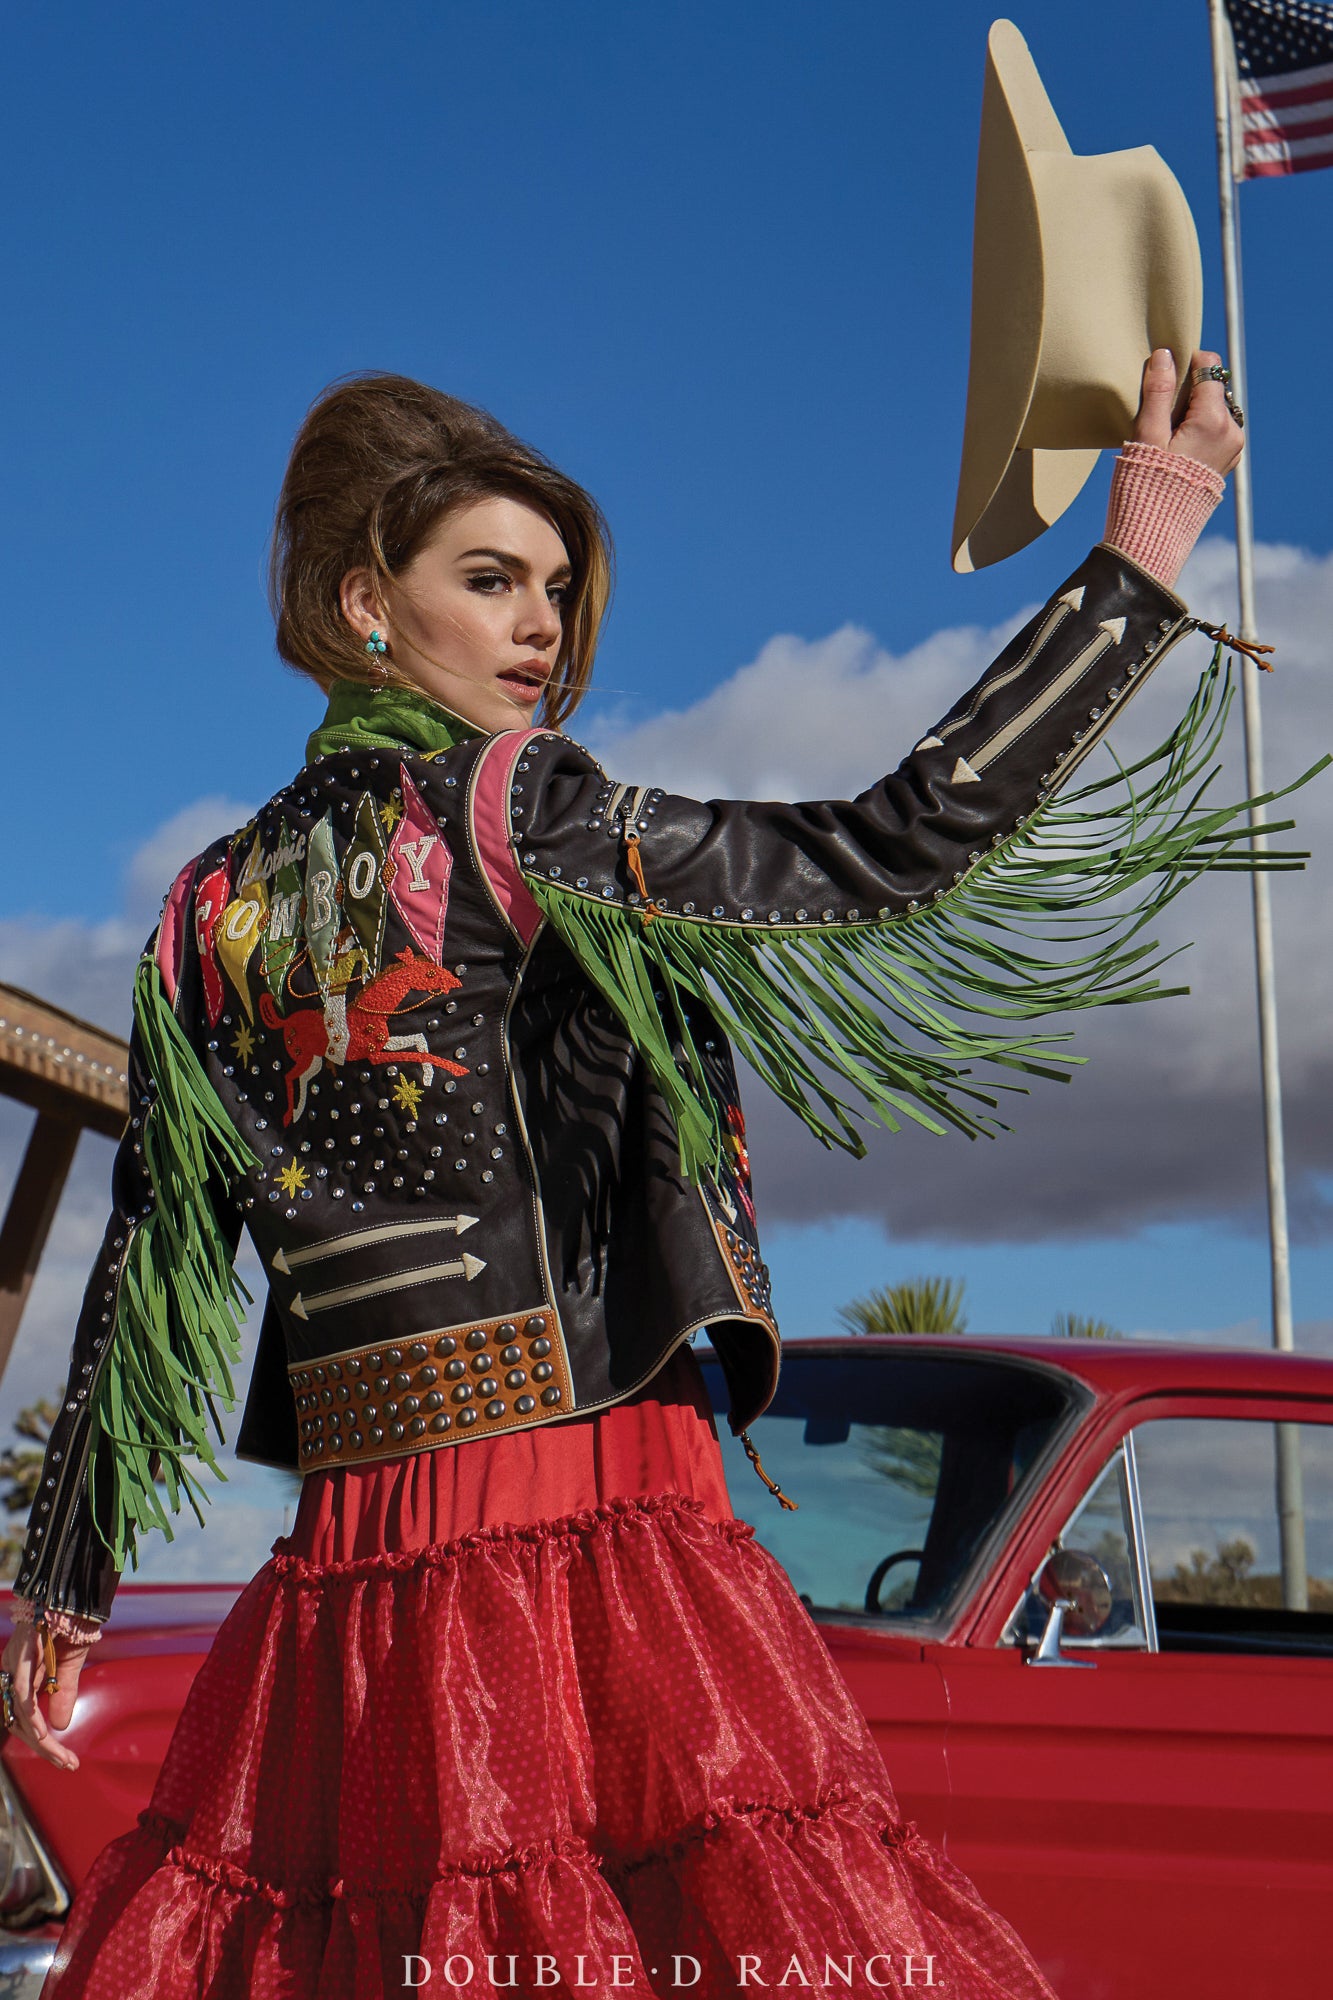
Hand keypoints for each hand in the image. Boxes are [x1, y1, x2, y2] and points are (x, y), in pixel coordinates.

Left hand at [1, 1624, 92, 1770]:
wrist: (72, 1595)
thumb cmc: (69, 1624)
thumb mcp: (69, 1667)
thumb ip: (64, 1694)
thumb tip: (60, 1727)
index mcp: (20, 1676)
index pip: (24, 1720)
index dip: (42, 1743)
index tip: (65, 1760)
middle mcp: (11, 1674)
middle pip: (19, 1723)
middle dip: (44, 1748)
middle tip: (67, 1764)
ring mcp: (13, 1666)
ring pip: (19, 1715)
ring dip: (40, 1740)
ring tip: (60, 1755)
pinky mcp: (20, 1657)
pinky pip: (21, 1693)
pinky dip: (31, 1716)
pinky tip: (44, 1733)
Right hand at [1131, 347, 1244, 477]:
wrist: (1153, 535)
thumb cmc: (1145, 486)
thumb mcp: (1147, 435)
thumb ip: (1159, 392)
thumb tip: (1165, 354)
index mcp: (1213, 421)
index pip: (1210, 367)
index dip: (1187, 363)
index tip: (1166, 375)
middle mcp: (1231, 433)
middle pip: (1213, 389)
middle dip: (1189, 392)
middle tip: (1160, 414)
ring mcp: (1233, 450)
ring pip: (1215, 410)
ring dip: (1193, 411)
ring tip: (1167, 435)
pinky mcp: (1226, 464)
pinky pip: (1216, 432)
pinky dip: (1198, 430)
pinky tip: (1176, 449)